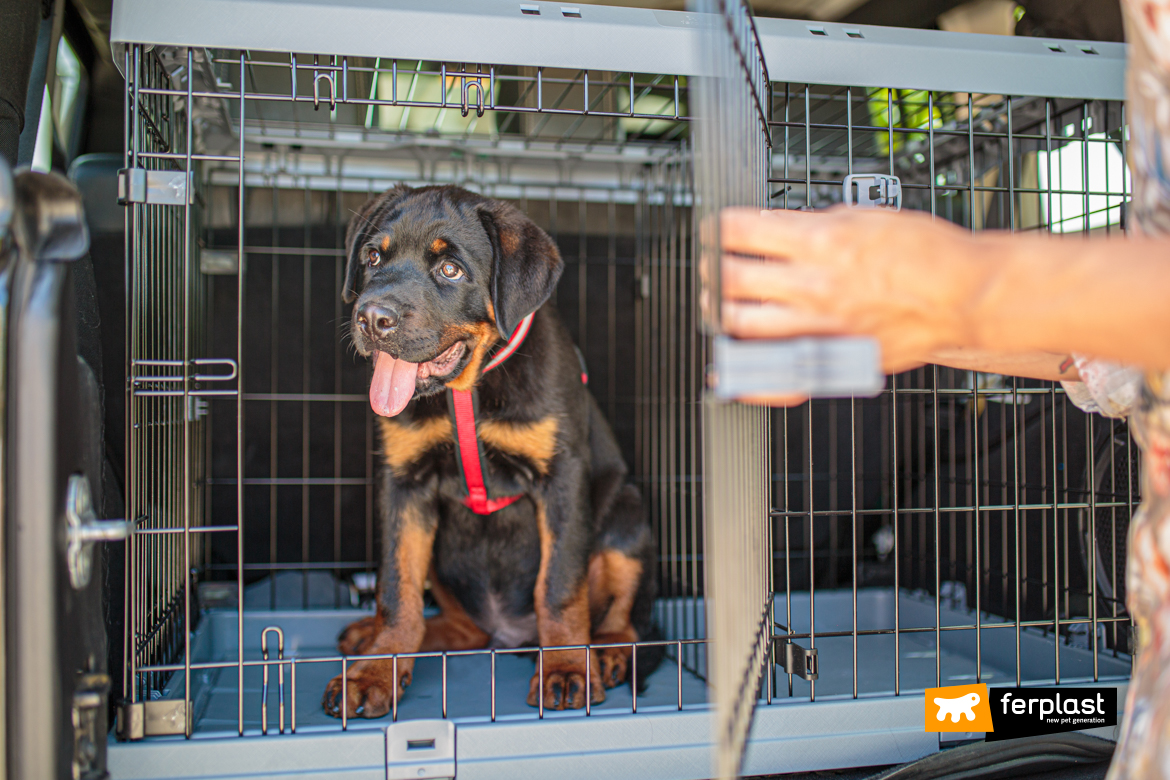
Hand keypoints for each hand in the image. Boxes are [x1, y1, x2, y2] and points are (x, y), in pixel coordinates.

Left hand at [720, 206, 988, 374]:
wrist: (965, 295)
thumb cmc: (928, 255)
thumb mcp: (866, 217)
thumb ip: (817, 224)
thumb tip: (779, 228)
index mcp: (820, 242)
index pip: (741, 231)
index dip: (717, 228)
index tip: (714, 229)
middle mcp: (813, 286)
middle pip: (730, 280)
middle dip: (710, 270)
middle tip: (710, 266)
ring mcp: (819, 327)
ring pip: (742, 326)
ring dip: (721, 315)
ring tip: (720, 307)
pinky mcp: (832, 358)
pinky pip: (776, 375)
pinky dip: (746, 376)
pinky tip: (730, 371)